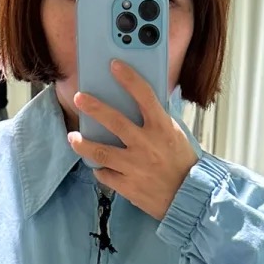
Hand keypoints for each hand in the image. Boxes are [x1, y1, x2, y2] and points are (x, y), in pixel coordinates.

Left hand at [68, 59, 197, 219]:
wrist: (189, 197)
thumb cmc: (183, 164)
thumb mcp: (176, 135)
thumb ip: (158, 119)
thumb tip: (140, 101)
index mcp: (162, 128)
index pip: (144, 96)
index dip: (129, 78)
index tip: (114, 65)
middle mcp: (147, 145)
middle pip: (114, 121)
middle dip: (94, 107)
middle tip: (79, 98)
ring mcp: (135, 167)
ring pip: (101, 152)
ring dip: (83, 144)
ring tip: (73, 137)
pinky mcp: (128, 186)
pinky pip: (105, 175)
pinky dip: (101, 169)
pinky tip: (99, 165)